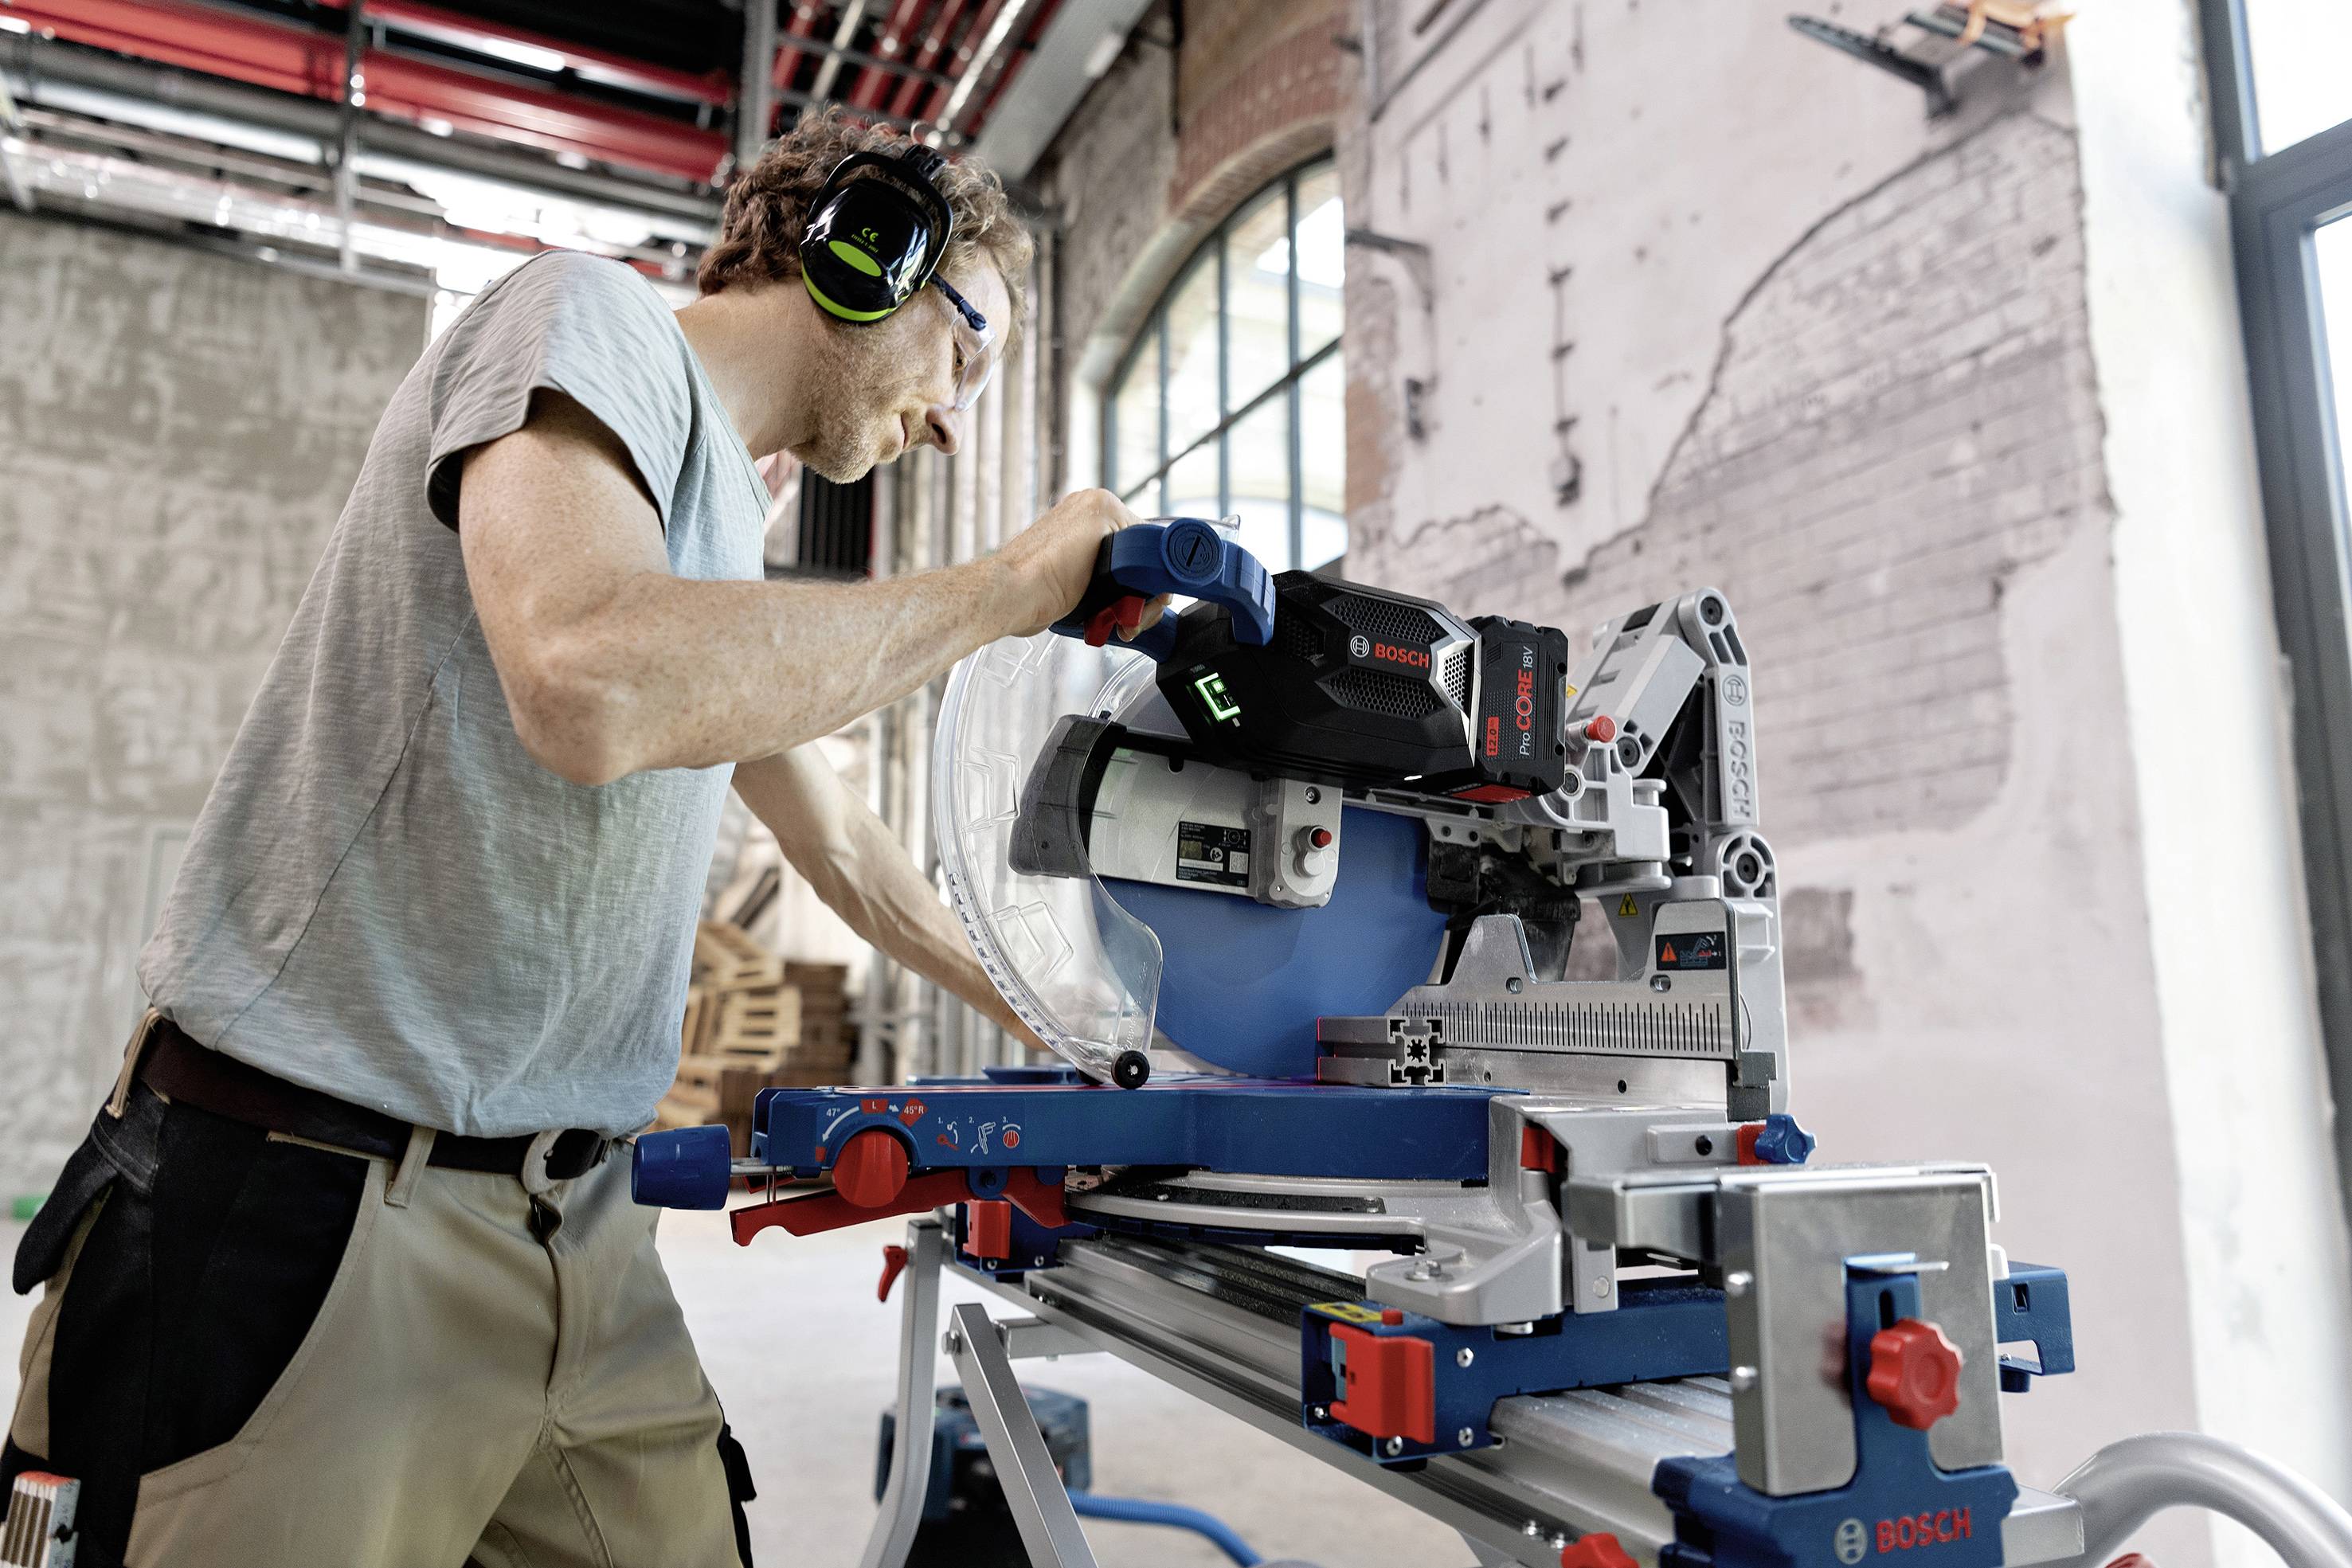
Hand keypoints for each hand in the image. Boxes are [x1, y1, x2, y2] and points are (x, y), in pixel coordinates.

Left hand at [995, 487, 1165, 637]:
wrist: (1013, 596)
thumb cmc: (1046, 570)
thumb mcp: (1107, 542)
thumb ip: (1136, 538)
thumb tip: (1155, 554)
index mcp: (1100, 505)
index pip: (1148, 537)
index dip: (1156, 571)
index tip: (1155, 596)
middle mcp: (1090, 524)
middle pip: (1139, 564)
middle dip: (1143, 595)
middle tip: (1139, 615)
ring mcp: (1082, 553)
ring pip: (1125, 582)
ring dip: (1130, 607)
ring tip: (1124, 625)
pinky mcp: (1074, 577)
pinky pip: (1106, 592)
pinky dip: (1112, 609)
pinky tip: (1110, 621)